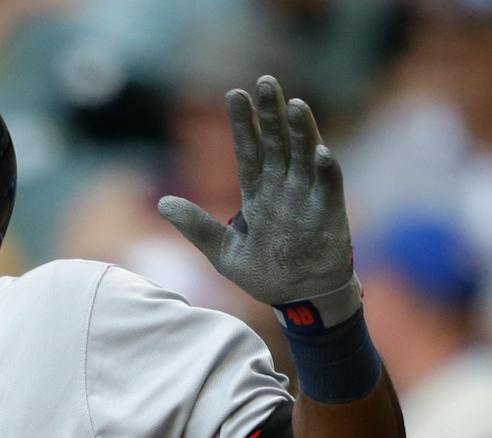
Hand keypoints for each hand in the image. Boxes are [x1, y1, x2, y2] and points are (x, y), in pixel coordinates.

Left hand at [158, 75, 359, 321]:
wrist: (299, 300)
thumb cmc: (265, 275)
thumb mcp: (223, 253)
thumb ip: (196, 227)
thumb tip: (162, 202)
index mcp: (257, 193)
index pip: (248, 150)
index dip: (243, 124)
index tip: (234, 94)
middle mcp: (283, 188)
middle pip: (277, 143)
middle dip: (271, 114)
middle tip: (265, 82)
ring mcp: (307, 197)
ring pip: (303, 156)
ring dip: (301, 131)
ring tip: (294, 105)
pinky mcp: (329, 214)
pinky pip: (329, 188)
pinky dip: (326, 170)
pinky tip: (321, 152)